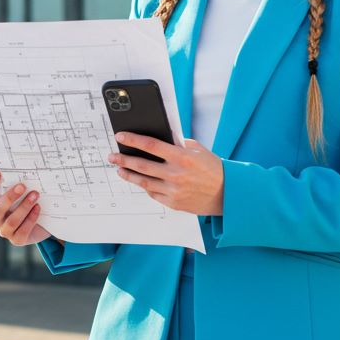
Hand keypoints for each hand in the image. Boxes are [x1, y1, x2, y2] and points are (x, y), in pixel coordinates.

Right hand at [0, 169, 51, 245]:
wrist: (40, 223)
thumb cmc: (24, 202)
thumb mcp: (18, 193)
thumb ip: (14, 184)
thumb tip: (19, 169)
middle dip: (9, 197)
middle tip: (22, 186)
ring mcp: (4, 231)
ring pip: (11, 221)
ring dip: (24, 207)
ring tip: (35, 195)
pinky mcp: (17, 240)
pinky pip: (22, 231)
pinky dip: (31, 219)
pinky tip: (38, 208)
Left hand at [108, 132, 225, 215]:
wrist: (227, 193)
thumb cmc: (212, 168)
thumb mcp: (197, 150)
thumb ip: (178, 143)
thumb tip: (158, 138)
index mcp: (182, 157)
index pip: (151, 145)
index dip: (133, 140)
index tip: (121, 136)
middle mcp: (176, 174)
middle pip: (142, 165)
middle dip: (124, 159)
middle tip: (112, 156)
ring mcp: (173, 190)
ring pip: (144, 181)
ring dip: (129, 174)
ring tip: (120, 169)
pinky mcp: (173, 203)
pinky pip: (153, 193)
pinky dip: (144, 186)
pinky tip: (138, 180)